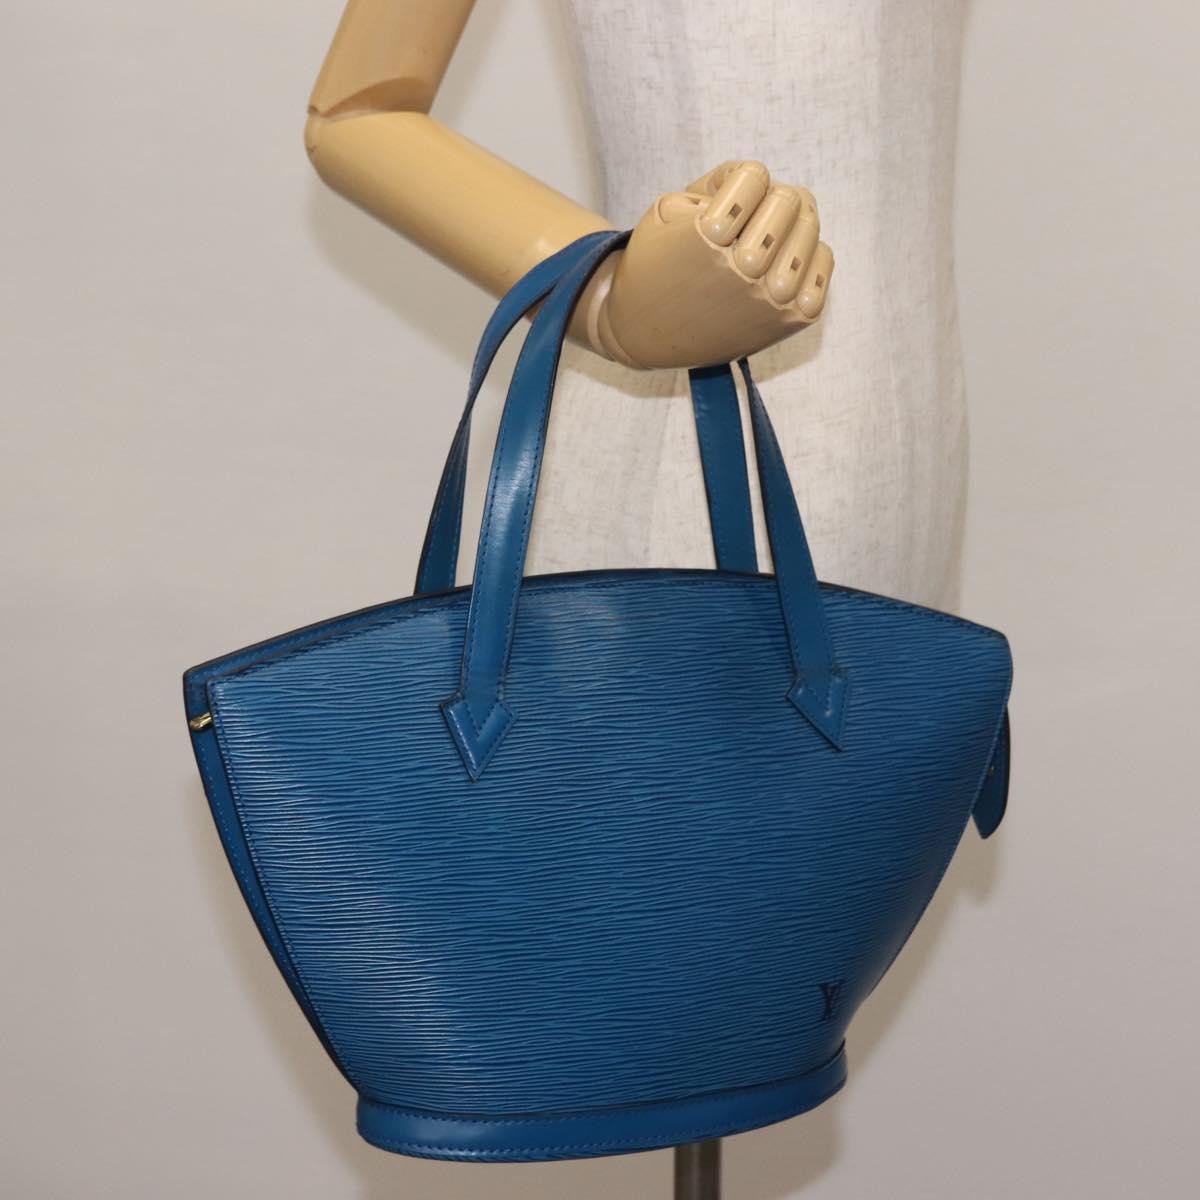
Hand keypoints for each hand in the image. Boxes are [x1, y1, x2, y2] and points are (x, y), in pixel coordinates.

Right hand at [582, 161, 833, 368]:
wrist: (647, 332)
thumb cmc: (658, 263)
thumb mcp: (668, 207)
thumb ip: (719, 179)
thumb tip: (769, 183)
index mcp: (708, 237)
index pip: (755, 176)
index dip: (738, 184)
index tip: (721, 207)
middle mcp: (743, 270)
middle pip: (789, 200)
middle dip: (768, 200)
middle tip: (747, 222)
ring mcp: (772, 297)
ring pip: (810, 227)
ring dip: (790, 226)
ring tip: (764, 242)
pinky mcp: (793, 318)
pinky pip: (824, 260)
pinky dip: (809, 253)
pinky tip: (781, 262)